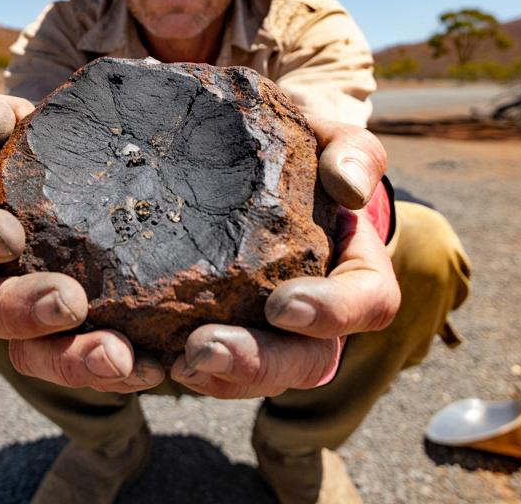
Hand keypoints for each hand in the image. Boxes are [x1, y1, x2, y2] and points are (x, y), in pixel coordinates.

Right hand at [0, 92, 165, 392]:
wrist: (122, 179)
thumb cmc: (62, 148)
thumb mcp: (31, 125)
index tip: (10, 235)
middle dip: (19, 310)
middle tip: (68, 301)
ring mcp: (31, 321)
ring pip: (29, 356)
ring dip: (69, 360)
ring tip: (116, 355)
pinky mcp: (78, 346)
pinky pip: (87, 372)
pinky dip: (119, 372)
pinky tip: (153, 365)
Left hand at [169, 117, 398, 397]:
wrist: (251, 167)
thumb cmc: (301, 158)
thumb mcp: (330, 142)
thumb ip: (351, 154)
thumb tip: (349, 186)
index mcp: (357, 274)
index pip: (366, 305)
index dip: (331, 313)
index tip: (281, 304)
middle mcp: (322, 319)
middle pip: (308, 362)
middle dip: (258, 363)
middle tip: (204, 349)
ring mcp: (277, 338)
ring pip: (260, 378)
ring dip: (219, 377)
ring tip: (177, 363)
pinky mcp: (233, 337)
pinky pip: (218, 372)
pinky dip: (190, 369)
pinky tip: (154, 359)